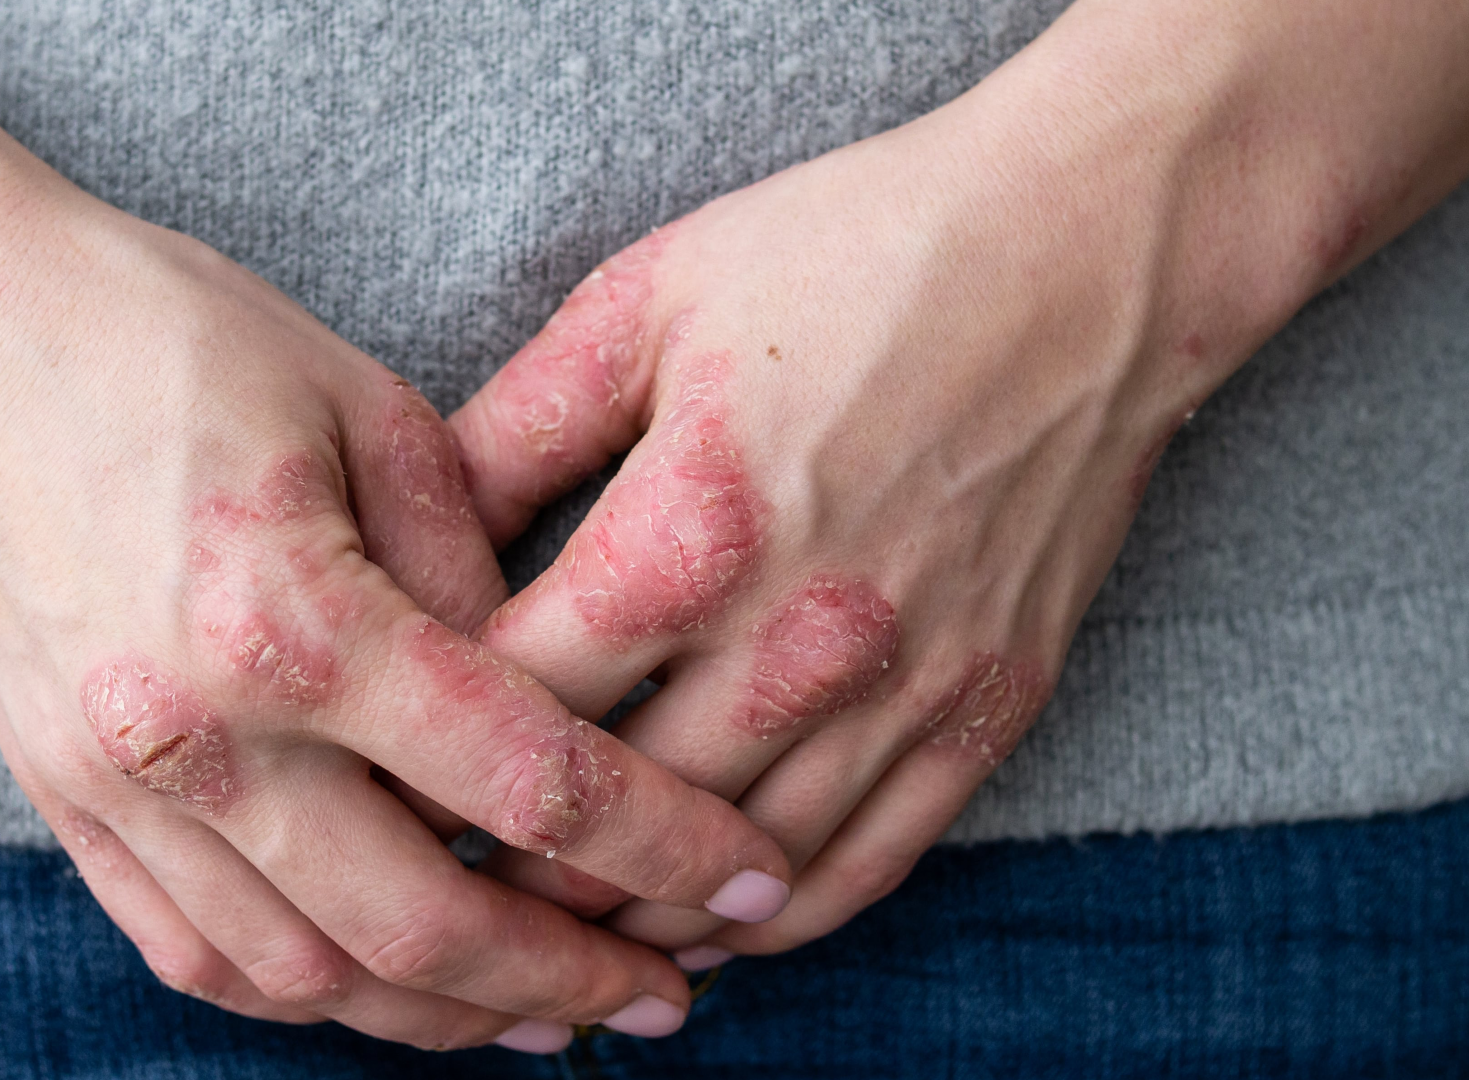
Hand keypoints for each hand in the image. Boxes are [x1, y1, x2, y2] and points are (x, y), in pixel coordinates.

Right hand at [0, 203, 795, 1046]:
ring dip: (440, 1016)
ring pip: (304, 978)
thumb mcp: (367, 408)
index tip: (744, 877)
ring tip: (541, 1010)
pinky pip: (191, 954)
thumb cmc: (163, 333)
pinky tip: (383, 987)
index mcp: (290, 617)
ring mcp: (113, 781)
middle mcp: (195, 732)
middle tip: (662, 994)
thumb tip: (542, 698)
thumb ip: (471, 572)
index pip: (522, 784)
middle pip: (418, 931)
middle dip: (565, 980)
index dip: (658, 845)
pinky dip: (303, 995)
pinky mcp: (59, 795)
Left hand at [451, 0, 1468, 957]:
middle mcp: (797, 640)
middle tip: (436, 876)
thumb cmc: (857, 254)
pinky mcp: (989, 710)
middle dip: (505, 860)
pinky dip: (775, 923)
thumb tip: (413, 542)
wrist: (1088, 250)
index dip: (424, 751)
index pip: (513, 703)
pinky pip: (867, 868)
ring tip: (549, 928)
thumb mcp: (645, 301)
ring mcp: (906, 689)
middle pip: (611, 815)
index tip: (380, 774)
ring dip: (630, 917)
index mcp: (687, 531)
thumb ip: (513, 431)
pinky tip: (708, 927)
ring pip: (736, 874)